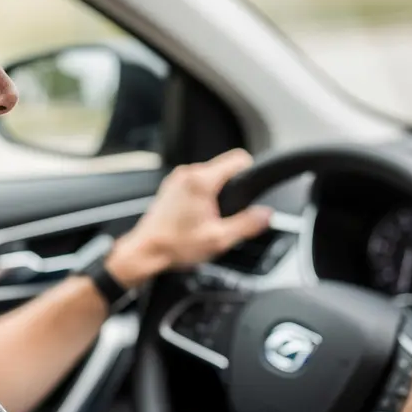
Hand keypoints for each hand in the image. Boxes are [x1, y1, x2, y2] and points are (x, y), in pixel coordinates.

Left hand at [106, 149, 272, 286]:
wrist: (145, 252)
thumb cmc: (174, 245)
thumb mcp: (219, 239)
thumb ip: (247, 224)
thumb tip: (266, 215)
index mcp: (201, 181)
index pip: (238, 159)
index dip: (251, 173)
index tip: (251, 190)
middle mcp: (188, 174)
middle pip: (224, 167)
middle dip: (233, 188)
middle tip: (228, 214)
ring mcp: (177, 179)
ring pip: (211, 176)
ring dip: (217, 193)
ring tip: (212, 218)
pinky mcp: (171, 187)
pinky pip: (196, 183)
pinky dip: (203, 196)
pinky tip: (199, 217)